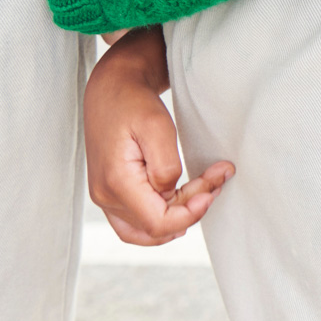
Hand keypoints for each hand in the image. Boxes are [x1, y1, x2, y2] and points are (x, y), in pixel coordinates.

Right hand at [84, 26, 233, 245]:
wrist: (112, 88)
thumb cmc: (134, 102)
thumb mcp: (157, 127)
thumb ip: (166, 166)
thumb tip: (171, 194)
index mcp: (115, 182)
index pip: (158, 222)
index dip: (190, 214)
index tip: (213, 190)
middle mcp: (105, 196)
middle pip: (156, 227)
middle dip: (192, 208)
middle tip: (216, 178)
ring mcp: (105, 197)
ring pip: (145, 232)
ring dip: (178, 218)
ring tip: (203, 192)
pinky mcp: (110, 193)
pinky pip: (136, 223)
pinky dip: (162, 219)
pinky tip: (183, 205)